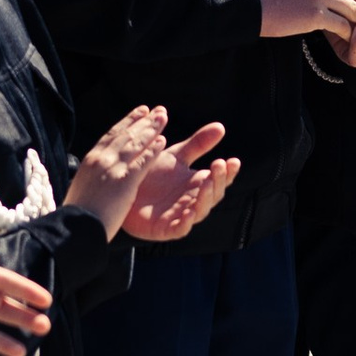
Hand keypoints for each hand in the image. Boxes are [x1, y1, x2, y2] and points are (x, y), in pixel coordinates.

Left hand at [123, 123, 238, 243]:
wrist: (122, 189)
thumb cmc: (152, 174)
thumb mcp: (175, 156)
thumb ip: (197, 144)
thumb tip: (221, 127)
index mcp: (197, 184)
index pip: (219, 180)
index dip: (228, 172)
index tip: (233, 160)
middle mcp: (193, 201)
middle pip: (213, 195)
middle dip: (218, 181)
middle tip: (218, 165)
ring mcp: (180, 216)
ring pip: (200, 211)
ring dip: (205, 198)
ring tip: (206, 183)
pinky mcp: (165, 229)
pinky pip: (180, 229)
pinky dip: (186, 223)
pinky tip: (189, 212)